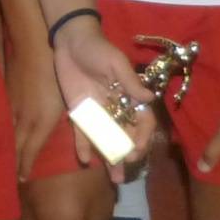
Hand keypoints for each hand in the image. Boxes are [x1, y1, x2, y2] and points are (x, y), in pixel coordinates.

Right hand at [9, 47, 62, 180]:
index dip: (25, 167)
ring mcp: (13, 109)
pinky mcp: (7, 98)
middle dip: (13, 164)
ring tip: (4, 163)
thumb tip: (74, 137)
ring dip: (7, 149)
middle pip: (15, 148)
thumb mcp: (67, 102)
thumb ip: (68, 122)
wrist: (34, 48)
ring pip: (8, 135)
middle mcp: (24, 120)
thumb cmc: (57, 74)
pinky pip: (4, 121)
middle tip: (10, 179)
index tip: (23, 180)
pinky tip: (2, 137)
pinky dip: (4, 132)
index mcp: (41, 123)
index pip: (29, 152)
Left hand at [52, 20, 154, 179]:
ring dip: (110, 157)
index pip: (141, 121)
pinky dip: (83, 146)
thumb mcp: (116, 62)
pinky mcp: (78, 112)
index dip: (142, 136)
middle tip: (126, 168)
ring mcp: (97, 112)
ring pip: (106, 139)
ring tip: (114, 178)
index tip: (137, 148)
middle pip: (125, 135)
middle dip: (127, 153)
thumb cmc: (98, 48)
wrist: (70, 41)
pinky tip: (85, 160)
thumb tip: (149, 96)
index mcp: (129, 96)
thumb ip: (130, 81)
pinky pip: (82, 132)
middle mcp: (115, 108)